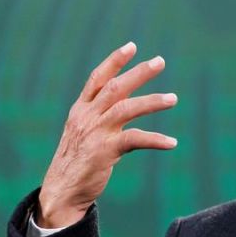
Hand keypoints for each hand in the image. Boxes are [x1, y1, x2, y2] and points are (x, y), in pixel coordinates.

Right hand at [36, 42, 177, 227]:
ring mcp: (96, 132)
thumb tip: (125, 103)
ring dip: (152, 102)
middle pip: (115, 87)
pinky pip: (135, 140)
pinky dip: (156, 140)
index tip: (132, 46)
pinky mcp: (105, 151)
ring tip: (173, 99)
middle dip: (139, 73)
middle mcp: (87, 116)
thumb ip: (100, 116)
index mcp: (81, 110)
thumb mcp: (83, 132)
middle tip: (160, 61)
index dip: (115, 61)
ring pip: (127, 108)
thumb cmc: (77, 161)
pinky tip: (172, 143)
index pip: (97, 78)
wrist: (61, 190)